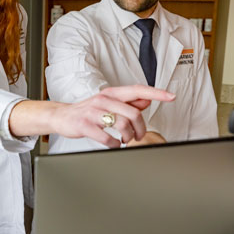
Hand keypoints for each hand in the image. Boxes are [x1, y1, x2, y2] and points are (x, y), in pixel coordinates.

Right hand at [49, 85, 174, 147]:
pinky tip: (113, 143)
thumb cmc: (88, 111)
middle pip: (133, 113)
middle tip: (138, 136)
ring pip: (122, 124)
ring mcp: (93, 112)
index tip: (171, 97)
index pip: (138, 90)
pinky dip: (114, 144)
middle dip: (140, 128)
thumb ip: (128, 102)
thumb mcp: (108, 103)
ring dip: (128, 136)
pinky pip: (107, 137)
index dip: (156, 93)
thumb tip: (148, 99)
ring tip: (125, 140)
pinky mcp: (85, 125)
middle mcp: (103, 99)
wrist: (61, 117)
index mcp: (111, 93)